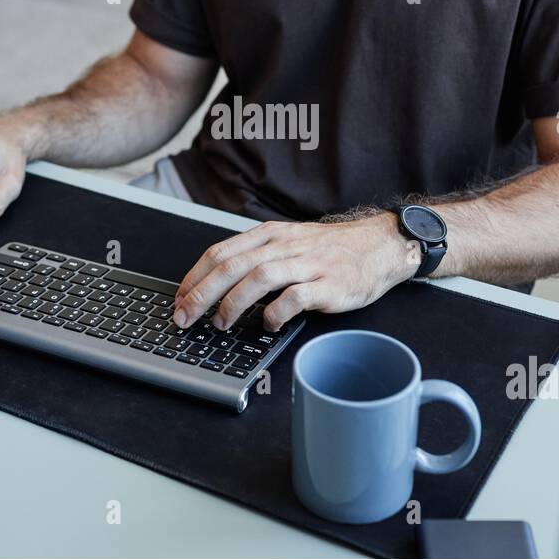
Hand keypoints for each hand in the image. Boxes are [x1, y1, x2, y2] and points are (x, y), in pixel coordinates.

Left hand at [173, 215, 420, 332]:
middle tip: (185, 317)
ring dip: (233, 303)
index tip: (179, 298)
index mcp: (270, 234)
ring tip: (220, 324)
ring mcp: (307, 263)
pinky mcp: (328, 284)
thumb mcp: (289, 242)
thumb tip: (218, 283)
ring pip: (259, 277)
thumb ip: (257, 257)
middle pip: (232, 265)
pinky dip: (275, 313)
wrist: (379, 245)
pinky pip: (295, 297)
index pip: (221, 252)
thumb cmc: (330, 249)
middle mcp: (285, 245)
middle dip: (202, 294)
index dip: (195, 276)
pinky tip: (268, 324)